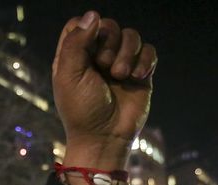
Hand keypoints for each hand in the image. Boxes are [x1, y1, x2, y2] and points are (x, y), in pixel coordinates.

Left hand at [53, 12, 156, 170]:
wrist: (105, 137)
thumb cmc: (81, 110)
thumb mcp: (69, 76)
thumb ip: (75, 43)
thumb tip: (92, 15)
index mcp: (74, 57)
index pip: (80, 24)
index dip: (87, 29)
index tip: (88, 48)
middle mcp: (96, 57)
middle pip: (108, 26)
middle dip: (109, 43)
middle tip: (103, 67)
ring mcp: (119, 63)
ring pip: (131, 35)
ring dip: (128, 53)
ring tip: (120, 75)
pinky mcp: (140, 73)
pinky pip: (148, 51)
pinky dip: (144, 61)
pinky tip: (136, 77)